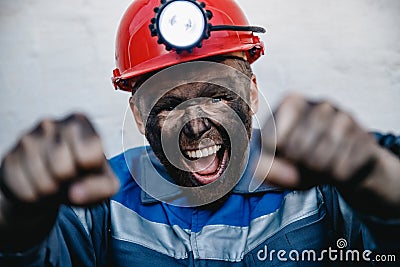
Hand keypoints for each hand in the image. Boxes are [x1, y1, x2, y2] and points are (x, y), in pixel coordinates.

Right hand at [0, 113, 118, 250]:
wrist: (48, 183)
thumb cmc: (82, 176)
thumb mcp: (103, 181)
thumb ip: (102, 187)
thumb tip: (76, 192)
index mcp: (80, 122)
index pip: (88, 154)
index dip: (89, 169)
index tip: (87, 166)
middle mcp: (51, 124)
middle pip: (63, 169)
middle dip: (68, 182)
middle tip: (68, 177)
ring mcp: (27, 139)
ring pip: (43, 182)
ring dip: (51, 191)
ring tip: (54, 181)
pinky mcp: (9, 157)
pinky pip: (26, 191)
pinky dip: (35, 197)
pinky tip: (38, 183)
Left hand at [256, 93, 399, 217]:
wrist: (347, 165)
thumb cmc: (305, 160)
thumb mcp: (282, 165)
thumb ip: (267, 167)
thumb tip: (258, 169)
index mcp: (292, 102)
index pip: (274, 137)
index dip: (276, 155)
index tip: (283, 153)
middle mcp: (320, 104)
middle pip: (297, 149)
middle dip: (298, 165)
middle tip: (305, 163)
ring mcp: (345, 118)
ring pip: (320, 159)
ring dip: (317, 172)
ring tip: (321, 165)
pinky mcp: (363, 137)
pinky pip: (341, 168)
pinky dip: (335, 176)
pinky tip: (338, 167)